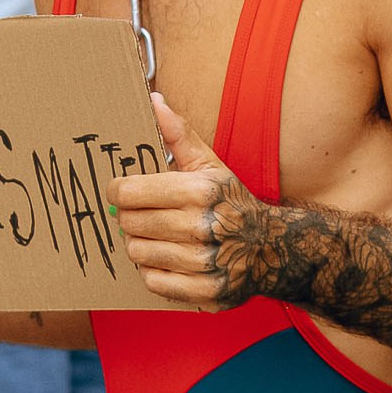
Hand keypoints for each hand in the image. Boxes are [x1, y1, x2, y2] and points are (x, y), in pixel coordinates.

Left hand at [113, 94, 259, 307]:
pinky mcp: (203, 292)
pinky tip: (171, 258)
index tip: (123, 191)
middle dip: (132, 218)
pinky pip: (152, 281)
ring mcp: (204, 263)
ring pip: (137, 254)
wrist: (272, 247)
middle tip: (145, 214)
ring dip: (143, 245)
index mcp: (201, 191)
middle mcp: (203, 227)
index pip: (129, 193)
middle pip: (129, 224)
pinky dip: (156, 270)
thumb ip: (178, 134)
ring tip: (161, 236)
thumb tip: (153, 100)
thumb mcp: (210, 165)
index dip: (119, 190)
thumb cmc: (232, 202)